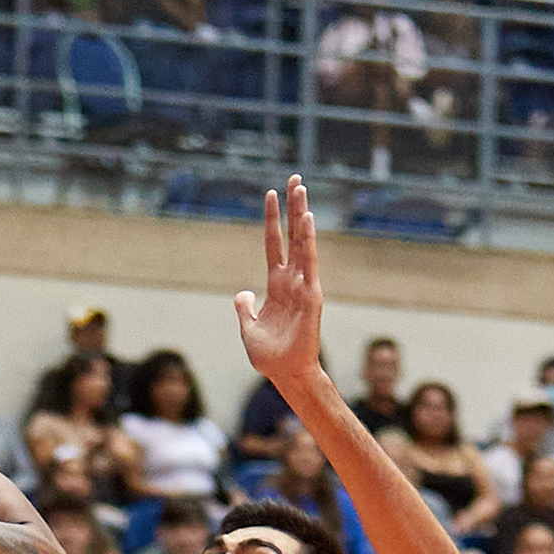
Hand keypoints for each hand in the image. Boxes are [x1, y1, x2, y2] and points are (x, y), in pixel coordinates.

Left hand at [232, 176, 323, 385]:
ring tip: (301, 190)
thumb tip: (242, 294)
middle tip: (295, 179)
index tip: (271, 194)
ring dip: (302, 217)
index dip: (273, 220)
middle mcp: (292, 281)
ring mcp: (303, 287)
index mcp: (276, 286)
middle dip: (293, 208)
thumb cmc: (270, 356)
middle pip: (292, 236)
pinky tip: (308, 222)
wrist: (285, 374)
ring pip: (303, 245)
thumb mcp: (247, 329)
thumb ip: (244, 309)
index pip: (275, 244)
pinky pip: (310, 265)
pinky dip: (309, 244)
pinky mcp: (312, 297)